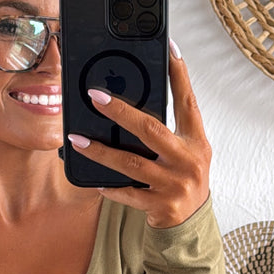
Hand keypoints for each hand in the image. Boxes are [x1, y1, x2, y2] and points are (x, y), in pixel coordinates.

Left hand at [68, 42, 210, 227]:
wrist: (191, 224)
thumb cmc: (182, 179)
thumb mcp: (185, 152)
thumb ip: (167, 132)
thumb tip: (129, 105)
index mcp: (196, 142)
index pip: (188, 103)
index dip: (180, 75)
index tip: (170, 49)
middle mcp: (188, 161)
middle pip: (151, 129)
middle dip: (121, 111)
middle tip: (95, 96)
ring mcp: (174, 184)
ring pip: (131, 163)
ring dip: (100, 151)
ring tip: (76, 139)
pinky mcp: (161, 206)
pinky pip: (128, 193)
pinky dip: (110, 187)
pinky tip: (94, 180)